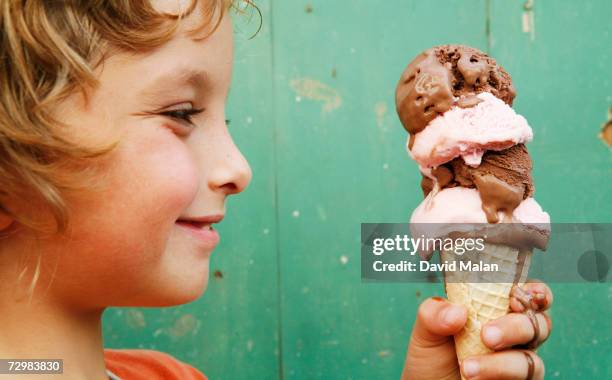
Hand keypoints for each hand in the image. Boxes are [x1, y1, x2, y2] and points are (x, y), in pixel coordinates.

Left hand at [401, 280, 552, 379]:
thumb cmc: (432, 355)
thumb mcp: (426, 330)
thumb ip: (435, 314)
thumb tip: (458, 311)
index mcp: (497, 309)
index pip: (526, 294)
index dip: (534, 291)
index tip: (518, 294)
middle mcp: (514, 334)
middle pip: (538, 324)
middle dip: (515, 327)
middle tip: (487, 335)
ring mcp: (518, 361)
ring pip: (531, 358)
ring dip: (501, 362)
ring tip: (467, 367)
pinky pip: (526, 379)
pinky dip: (499, 374)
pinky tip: (472, 375)